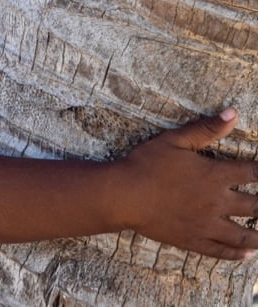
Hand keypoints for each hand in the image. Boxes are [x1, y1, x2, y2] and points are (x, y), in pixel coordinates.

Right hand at [117, 108, 257, 259]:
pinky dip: (237, 254)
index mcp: (214, 175)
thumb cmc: (145, 164)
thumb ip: (205, 128)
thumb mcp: (174, 140)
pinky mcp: (193, 240)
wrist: (122, 195)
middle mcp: (217, 202)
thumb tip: (233, 113)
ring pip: (244, 235)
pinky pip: (221, 251)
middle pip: (256, 206)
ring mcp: (206, 225)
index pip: (253, 173)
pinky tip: (246, 254)